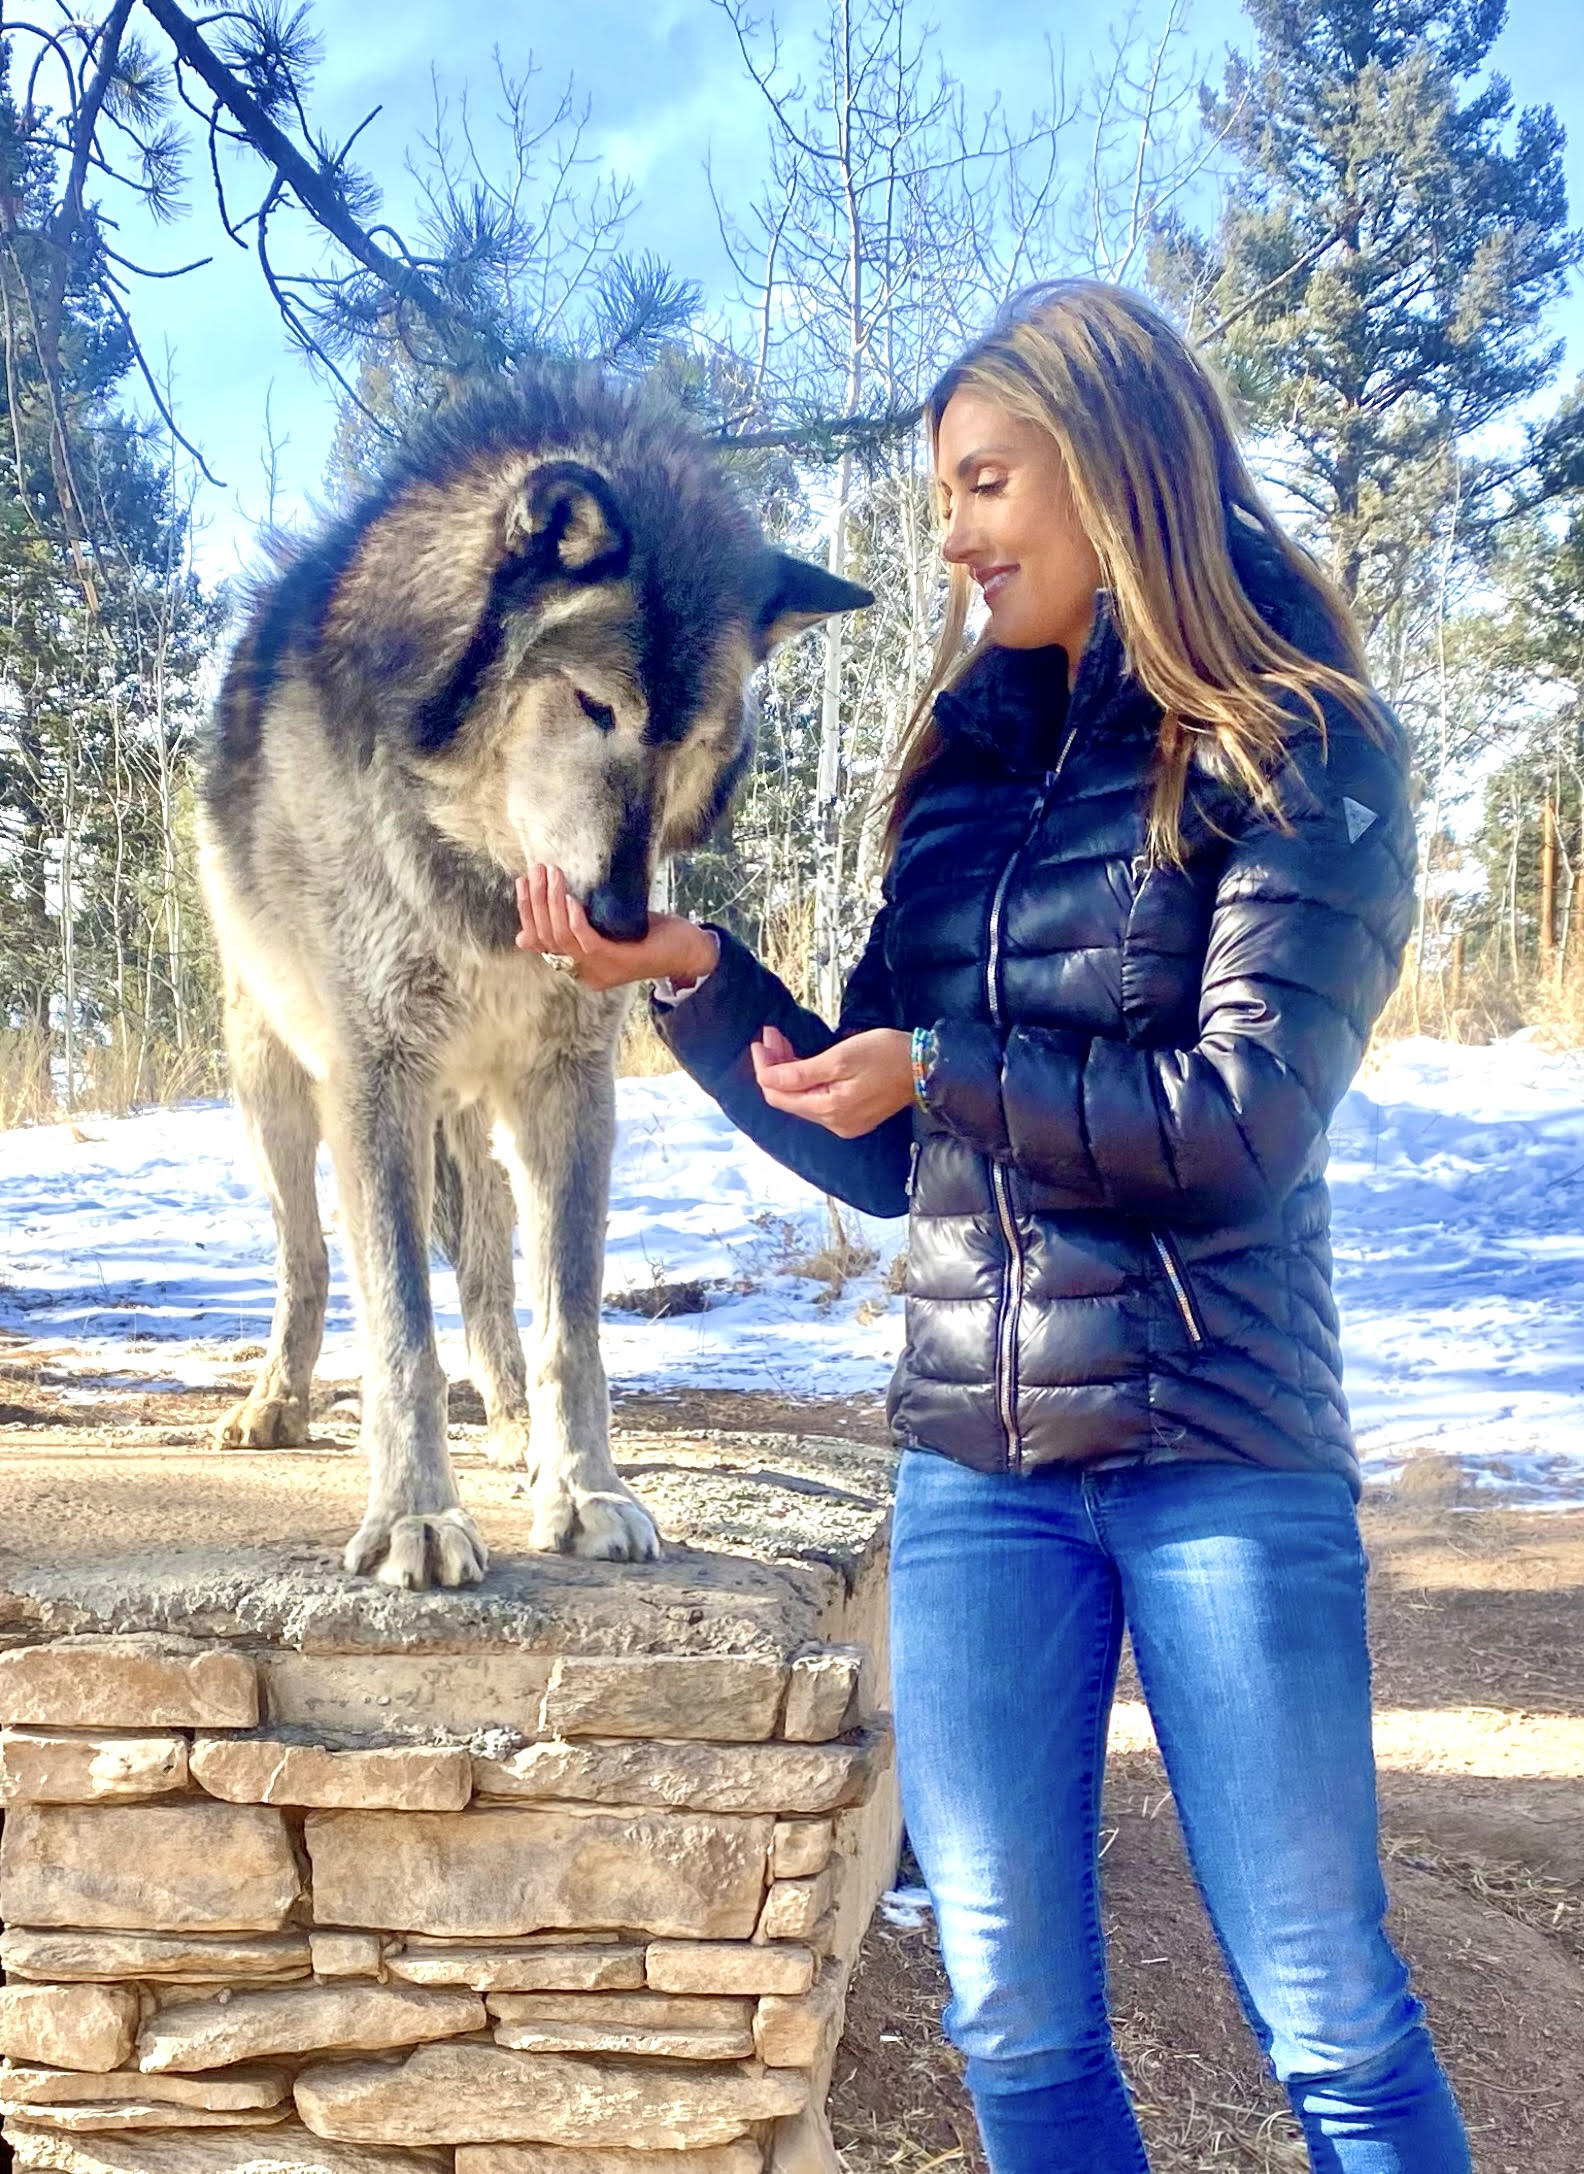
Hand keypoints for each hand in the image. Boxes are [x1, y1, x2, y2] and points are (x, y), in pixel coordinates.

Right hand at [515, 865, 717, 991]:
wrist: (690, 952)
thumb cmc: (651, 935)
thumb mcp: (609, 926)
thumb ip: (580, 923)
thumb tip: (542, 919)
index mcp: (580, 966)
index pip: (540, 941)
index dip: (527, 911)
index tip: (524, 882)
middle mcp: (585, 972)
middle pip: (546, 938)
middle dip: (536, 901)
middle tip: (536, 871)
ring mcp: (599, 969)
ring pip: (562, 937)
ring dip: (553, 902)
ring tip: (553, 874)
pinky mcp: (616, 961)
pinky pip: (585, 941)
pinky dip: (575, 918)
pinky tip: (572, 898)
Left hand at [750, 1024, 913, 1137]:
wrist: (926, 1067)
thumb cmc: (886, 1055)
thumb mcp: (840, 1058)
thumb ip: (800, 1072)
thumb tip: (766, 1078)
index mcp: (829, 1110)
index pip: (779, 1095)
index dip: (764, 1069)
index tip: (760, 1042)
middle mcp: (833, 1123)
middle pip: (789, 1097)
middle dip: (775, 1066)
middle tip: (771, 1035)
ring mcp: (844, 1122)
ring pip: (803, 1098)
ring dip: (790, 1071)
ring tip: (783, 1042)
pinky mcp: (853, 1116)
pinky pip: (819, 1100)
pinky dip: (807, 1080)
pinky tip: (804, 1061)